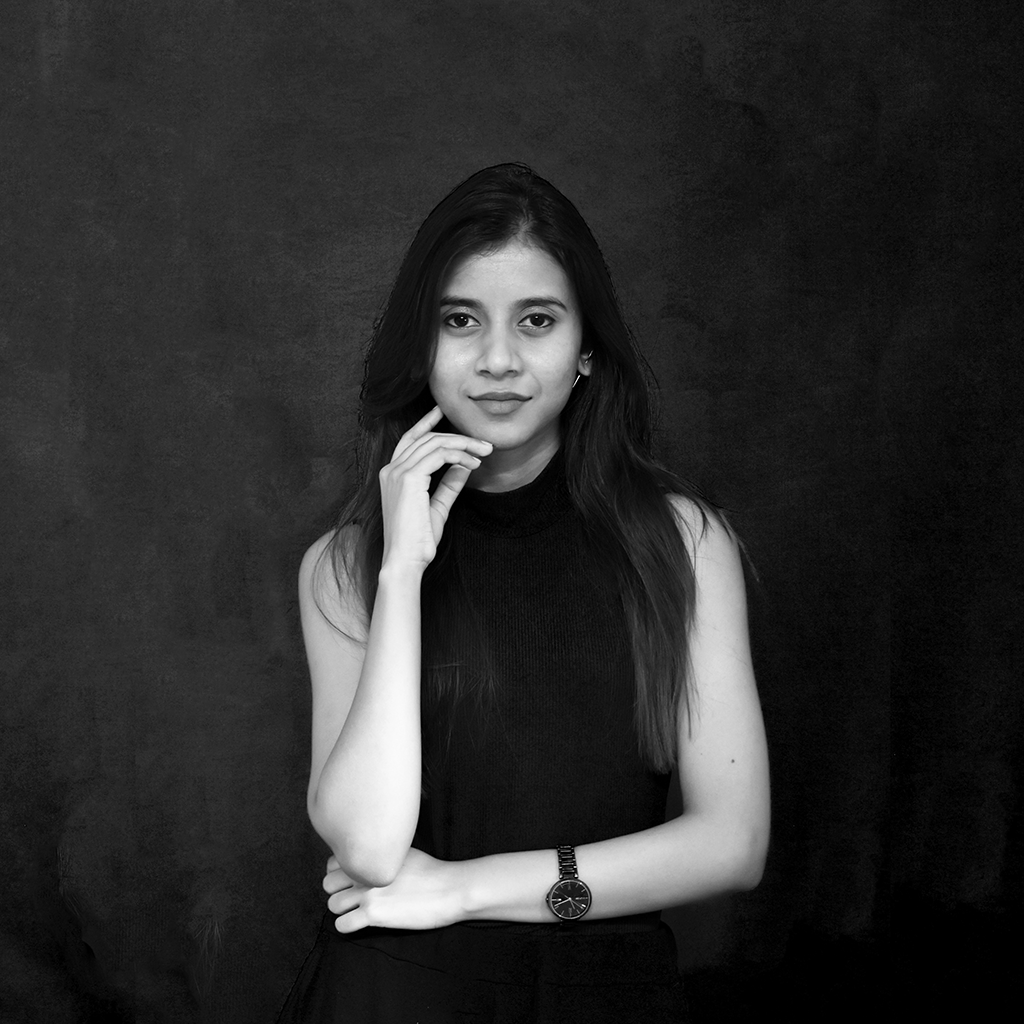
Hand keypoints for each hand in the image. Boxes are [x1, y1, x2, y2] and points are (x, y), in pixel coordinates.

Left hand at [323, 848, 464, 932]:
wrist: (450, 888)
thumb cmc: (432, 871)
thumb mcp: (403, 852)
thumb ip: (382, 854)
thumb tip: (372, 857)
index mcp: (372, 855)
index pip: (333, 863)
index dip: (340, 874)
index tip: (351, 882)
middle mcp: (366, 872)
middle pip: (328, 884)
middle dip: (338, 893)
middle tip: (352, 899)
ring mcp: (368, 893)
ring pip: (333, 905)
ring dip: (343, 911)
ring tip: (357, 913)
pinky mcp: (374, 915)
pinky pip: (342, 925)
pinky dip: (348, 927)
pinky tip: (362, 924)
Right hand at [378, 406, 491, 569]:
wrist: (406, 560)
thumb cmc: (418, 540)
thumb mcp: (437, 507)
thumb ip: (448, 485)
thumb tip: (464, 465)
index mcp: (392, 474)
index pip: (409, 439)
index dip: (425, 422)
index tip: (442, 411)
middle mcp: (391, 469)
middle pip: (427, 439)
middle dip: (458, 437)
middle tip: (484, 444)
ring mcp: (397, 472)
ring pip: (435, 443)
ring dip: (464, 445)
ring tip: (484, 452)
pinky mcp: (408, 478)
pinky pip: (439, 455)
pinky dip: (459, 455)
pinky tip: (473, 463)